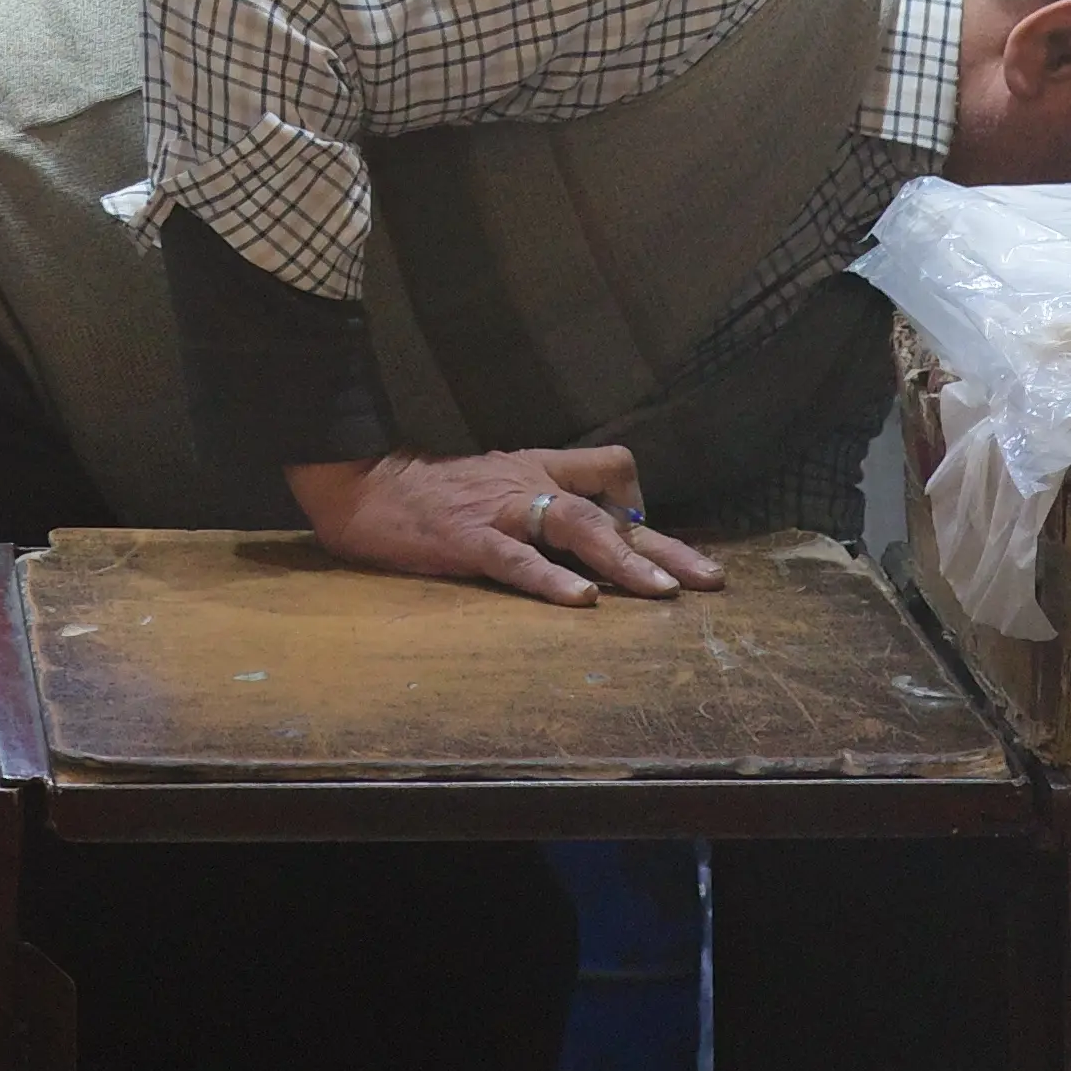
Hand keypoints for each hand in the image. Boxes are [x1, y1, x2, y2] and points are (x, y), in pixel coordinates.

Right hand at [284, 442, 721, 609]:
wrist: (360, 479)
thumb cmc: (421, 489)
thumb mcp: (487, 482)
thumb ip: (529, 502)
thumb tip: (573, 537)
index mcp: (532, 467)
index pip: (608, 468)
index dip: (639, 504)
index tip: (653, 541)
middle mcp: (527, 482)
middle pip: (611, 509)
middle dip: (665, 546)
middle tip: (711, 580)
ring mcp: (499, 510)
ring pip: (577, 529)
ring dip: (626, 563)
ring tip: (664, 595)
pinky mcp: (468, 539)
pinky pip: (518, 561)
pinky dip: (551, 581)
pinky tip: (580, 603)